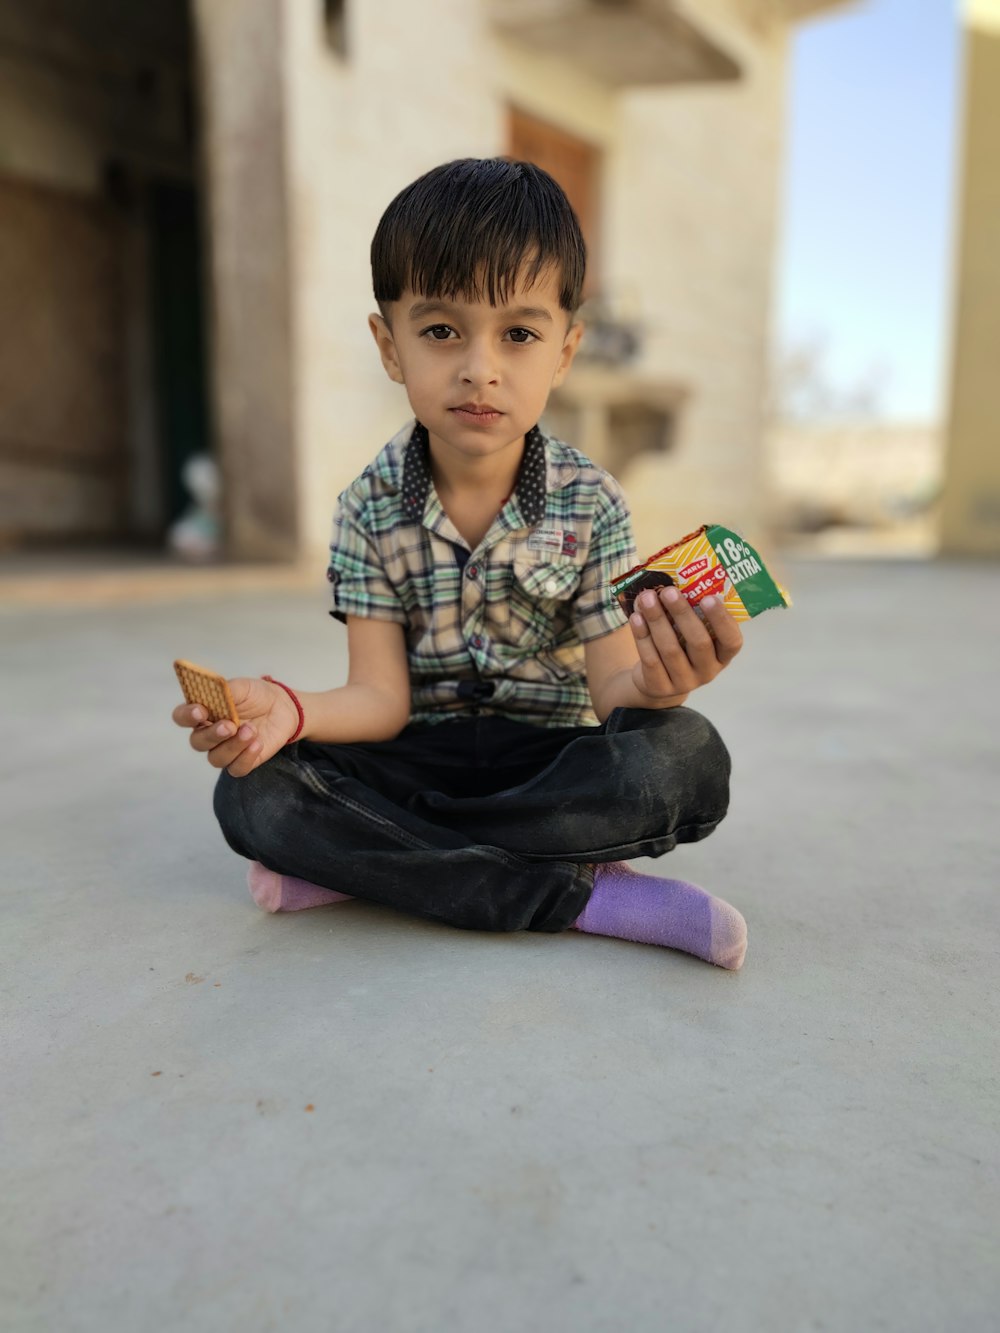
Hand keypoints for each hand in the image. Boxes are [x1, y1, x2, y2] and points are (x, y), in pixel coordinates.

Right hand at [172, 677, 299, 776]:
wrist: (281, 707)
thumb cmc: (255, 696)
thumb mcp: (242, 687)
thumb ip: (226, 691)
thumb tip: (214, 692)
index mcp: (202, 712)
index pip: (182, 717)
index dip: (187, 716)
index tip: (200, 711)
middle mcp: (208, 734)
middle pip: (197, 742)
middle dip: (213, 735)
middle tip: (230, 726)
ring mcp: (224, 749)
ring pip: (216, 758)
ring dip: (234, 746)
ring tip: (252, 730)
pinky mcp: (242, 761)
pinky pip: (236, 768)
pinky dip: (246, 757)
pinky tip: (258, 743)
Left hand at [629, 586, 742, 702]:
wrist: (657, 681)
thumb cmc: (679, 647)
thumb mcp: (690, 634)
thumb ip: (687, 612)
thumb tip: (666, 583)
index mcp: (722, 655)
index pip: (732, 641)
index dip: (722, 620)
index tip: (709, 598)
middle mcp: (707, 671)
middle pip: (699, 643)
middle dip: (682, 614)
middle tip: (669, 591)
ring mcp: (684, 682)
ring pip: (671, 650)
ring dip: (657, 620)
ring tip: (647, 598)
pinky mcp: (660, 687)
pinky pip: (651, 659)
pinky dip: (642, 636)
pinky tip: (636, 618)